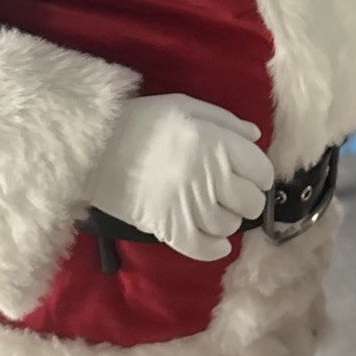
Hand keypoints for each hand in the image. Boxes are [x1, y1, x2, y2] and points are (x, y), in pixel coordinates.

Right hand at [85, 94, 273, 261]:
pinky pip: (204, 249)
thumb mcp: (185, 106)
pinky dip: (215, 248)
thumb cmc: (142, 122)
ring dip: (228, 220)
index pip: (261, 170)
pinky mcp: (170, 230)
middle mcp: (211, 177)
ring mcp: (191, 206)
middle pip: (250, 201)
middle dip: (246, 198)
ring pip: (229, 225)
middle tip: (232, 193)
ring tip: (215, 210)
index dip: (259, 174)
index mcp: (218, 144)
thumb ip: (225, 121)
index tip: (250, 175)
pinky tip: (216, 242)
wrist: (95, 147)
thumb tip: (255, 135)